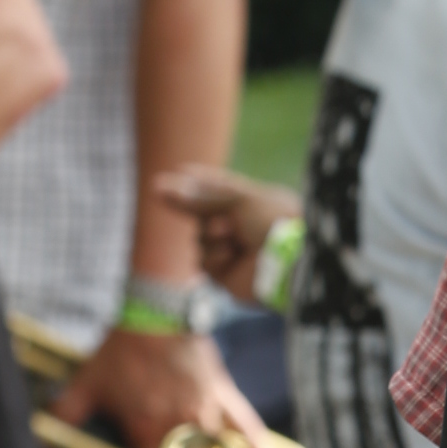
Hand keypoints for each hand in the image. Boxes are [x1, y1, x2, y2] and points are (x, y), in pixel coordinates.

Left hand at [58, 320, 268, 447]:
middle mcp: (178, 424)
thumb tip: (40, 440)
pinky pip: (244, 424)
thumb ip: (67, 412)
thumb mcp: (88, 380)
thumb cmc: (122, 348)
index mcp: (146, 428)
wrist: (155, 310)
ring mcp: (204, 409)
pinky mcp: (222, 393)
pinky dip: (254, 444)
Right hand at [156, 164, 296, 297]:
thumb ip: (199, 196)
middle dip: (206, 214)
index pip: (217, 188)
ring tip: (234, 238)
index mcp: (251, 202)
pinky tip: (232, 256)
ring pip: (198, 240)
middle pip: (200, 216)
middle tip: (227, 219)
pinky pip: (203, 263)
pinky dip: (215, 258)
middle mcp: (241, 227)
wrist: (289, 262)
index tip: (181, 170)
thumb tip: (157, 185)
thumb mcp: (237, 199)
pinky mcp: (227, 276)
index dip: (197, 182)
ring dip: (211, 237)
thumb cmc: (272, 222)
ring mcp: (234, 251)